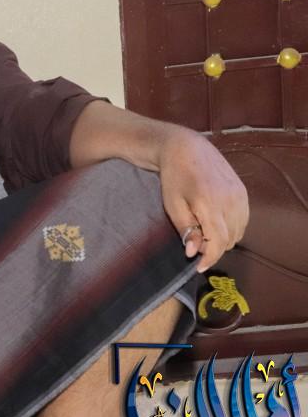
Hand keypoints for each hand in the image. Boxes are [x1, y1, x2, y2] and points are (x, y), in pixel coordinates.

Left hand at [157, 131, 248, 272]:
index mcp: (210, 204)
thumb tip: (193, 252)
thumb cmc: (174, 177)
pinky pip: (243, 220)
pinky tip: (215, 221)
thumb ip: (185, 229)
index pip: (218, 242)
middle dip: (213, 247)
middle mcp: (230, 200)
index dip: (209, 259)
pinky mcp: (243, 191)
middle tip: (194, 242)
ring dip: (223, 238)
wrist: (186, 148)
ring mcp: (240, 195)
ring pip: (239, 231)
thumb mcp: (172, 205)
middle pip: (229, 239)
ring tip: (203, 230)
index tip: (198, 267)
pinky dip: (231, 227)